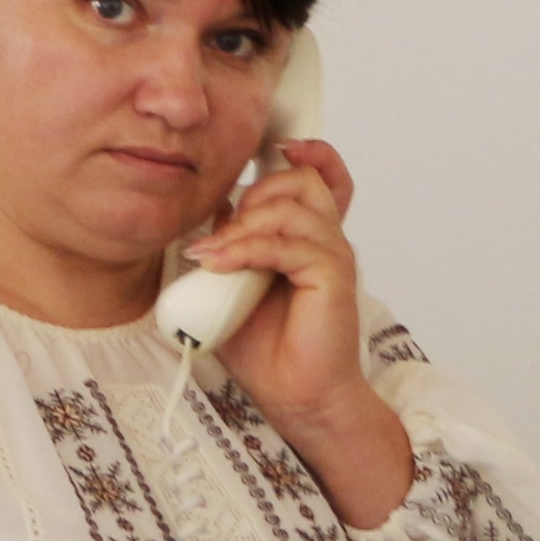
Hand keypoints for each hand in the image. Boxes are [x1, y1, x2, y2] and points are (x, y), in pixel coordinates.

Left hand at [180, 140, 413, 527]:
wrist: (294, 395)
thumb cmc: (265, 346)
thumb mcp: (229, 282)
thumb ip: (224, 242)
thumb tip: (206, 207)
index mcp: (308, 236)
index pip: (321, 174)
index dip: (308, 153)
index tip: (280, 145)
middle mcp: (326, 239)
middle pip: (298, 180)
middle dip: (252, 198)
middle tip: (219, 240)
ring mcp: (332, 254)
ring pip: (291, 206)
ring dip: (243, 227)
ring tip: (213, 258)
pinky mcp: (334, 274)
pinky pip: (288, 242)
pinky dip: (247, 249)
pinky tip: (219, 264)